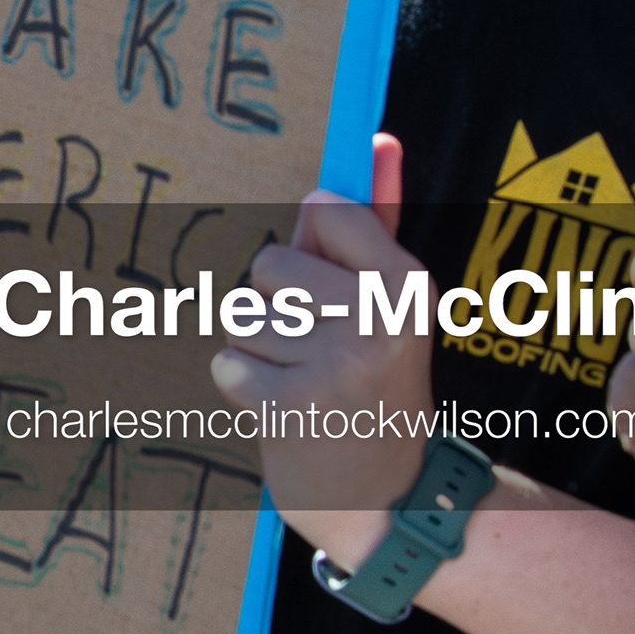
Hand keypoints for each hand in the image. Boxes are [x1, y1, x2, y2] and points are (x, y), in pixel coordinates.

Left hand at [208, 133, 428, 539]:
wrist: (386, 493)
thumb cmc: (378, 380)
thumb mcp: (393, 300)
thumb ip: (377, 220)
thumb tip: (378, 140)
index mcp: (408, 282)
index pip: (324, 211)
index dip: (311, 249)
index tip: (333, 288)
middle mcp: (380, 317)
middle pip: (270, 264)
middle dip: (276, 304)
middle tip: (317, 348)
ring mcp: (337, 362)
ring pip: (241, 315)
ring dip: (258, 347)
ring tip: (302, 378)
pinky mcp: (292, 405)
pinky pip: (226, 363)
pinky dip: (243, 386)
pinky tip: (285, 407)